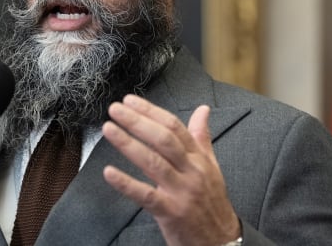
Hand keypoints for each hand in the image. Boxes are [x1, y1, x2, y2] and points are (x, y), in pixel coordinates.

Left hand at [102, 95, 240, 245]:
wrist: (222, 241)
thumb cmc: (212, 202)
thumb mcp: (211, 167)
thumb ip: (202, 137)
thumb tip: (203, 109)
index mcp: (199, 158)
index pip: (174, 127)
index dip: (151, 111)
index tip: (130, 100)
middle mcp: (192, 171)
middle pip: (163, 140)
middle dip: (138, 122)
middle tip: (115, 109)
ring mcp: (181, 192)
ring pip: (154, 163)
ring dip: (128, 144)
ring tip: (109, 129)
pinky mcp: (171, 212)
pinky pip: (146, 196)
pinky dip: (126, 184)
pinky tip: (109, 172)